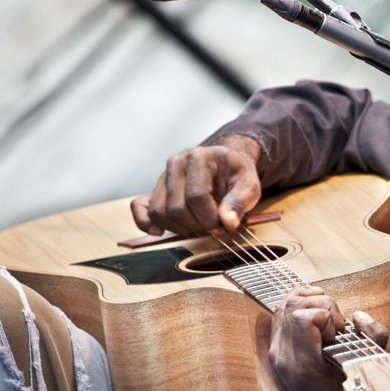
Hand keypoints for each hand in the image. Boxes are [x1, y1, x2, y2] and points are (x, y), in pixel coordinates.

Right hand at [130, 135, 260, 235]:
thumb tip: (227, 222)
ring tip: (199, 225)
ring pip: (160, 213)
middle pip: (177, 208)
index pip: (197, 196)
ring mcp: (163, 176)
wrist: (226, 164)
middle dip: (197, 225)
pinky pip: (139, 207)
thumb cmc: (236, 174)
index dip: (210, 218)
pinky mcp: (155, 189)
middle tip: (214, 226)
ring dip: (180, 228)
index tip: (223, 225)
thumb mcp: (250, 185)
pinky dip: (146, 223)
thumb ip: (240, 202)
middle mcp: (176, 164)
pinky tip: (160, 233)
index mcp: (200, 157)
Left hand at [269, 286, 388, 390]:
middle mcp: (283, 357)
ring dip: (311, 301)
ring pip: (284, 304)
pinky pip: (279, 312)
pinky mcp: (273, 347)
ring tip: (327, 317)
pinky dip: (298, 302)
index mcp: (304, 365)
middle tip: (337, 326)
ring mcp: (274, 352)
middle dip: (322, 305)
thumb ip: (373, 339)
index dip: (326, 315)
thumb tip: (358, 316)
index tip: (338, 333)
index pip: (303, 318)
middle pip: (294, 305)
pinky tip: (314, 307)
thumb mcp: (367, 371)